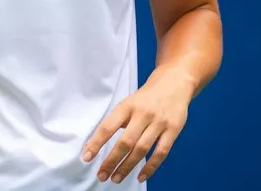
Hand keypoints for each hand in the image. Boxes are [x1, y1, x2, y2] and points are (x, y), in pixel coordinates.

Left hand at [81, 70, 195, 183]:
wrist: (174, 82)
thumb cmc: (146, 97)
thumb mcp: (128, 102)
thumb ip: (118, 121)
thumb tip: (100, 143)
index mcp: (127, 106)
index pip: (108, 127)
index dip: (96, 143)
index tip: (86, 157)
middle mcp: (142, 114)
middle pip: (125, 142)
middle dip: (112, 161)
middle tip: (101, 175)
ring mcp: (159, 123)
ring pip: (141, 149)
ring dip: (128, 166)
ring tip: (116, 178)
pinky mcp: (173, 130)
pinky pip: (161, 152)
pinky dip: (150, 167)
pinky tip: (140, 177)